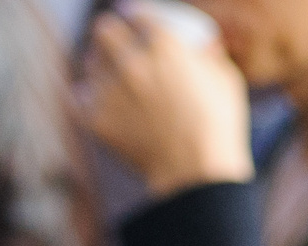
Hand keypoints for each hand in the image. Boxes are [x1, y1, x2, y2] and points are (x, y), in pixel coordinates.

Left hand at [76, 8, 252, 199]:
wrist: (193, 168)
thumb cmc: (218, 123)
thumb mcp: (225, 78)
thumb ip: (209, 55)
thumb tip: (204, 44)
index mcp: (165, 44)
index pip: (137, 14)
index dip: (133, 13)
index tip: (131, 15)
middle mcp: (132, 62)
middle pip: (104, 31)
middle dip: (106, 30)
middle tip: (107, 35)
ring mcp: (111, 91)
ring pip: (90, 64)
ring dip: (96, 62)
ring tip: (100, 66)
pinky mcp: (97, 120)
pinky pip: (81, 98)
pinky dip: (86, 95)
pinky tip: (90, 94)